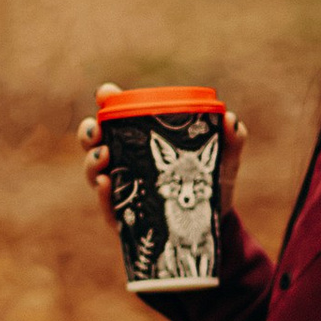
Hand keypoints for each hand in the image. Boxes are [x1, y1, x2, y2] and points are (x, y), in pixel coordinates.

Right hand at [80, 87, 247, 258]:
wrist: (214, 226)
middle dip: (89, 132)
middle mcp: (127, 162)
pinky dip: (102, 194)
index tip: (105, 94)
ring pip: (94, 172)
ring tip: (104, 155)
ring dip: (92, 161)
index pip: (118, 116)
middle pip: (95, 142)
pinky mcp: (125, 218)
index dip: (107, 101)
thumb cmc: (213, 185)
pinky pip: (106, 206)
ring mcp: (124, 190)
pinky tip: (106, 183)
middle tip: (98, 130)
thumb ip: (231, 139)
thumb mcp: (224, 160)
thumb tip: (230, 120)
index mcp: (144, 141)